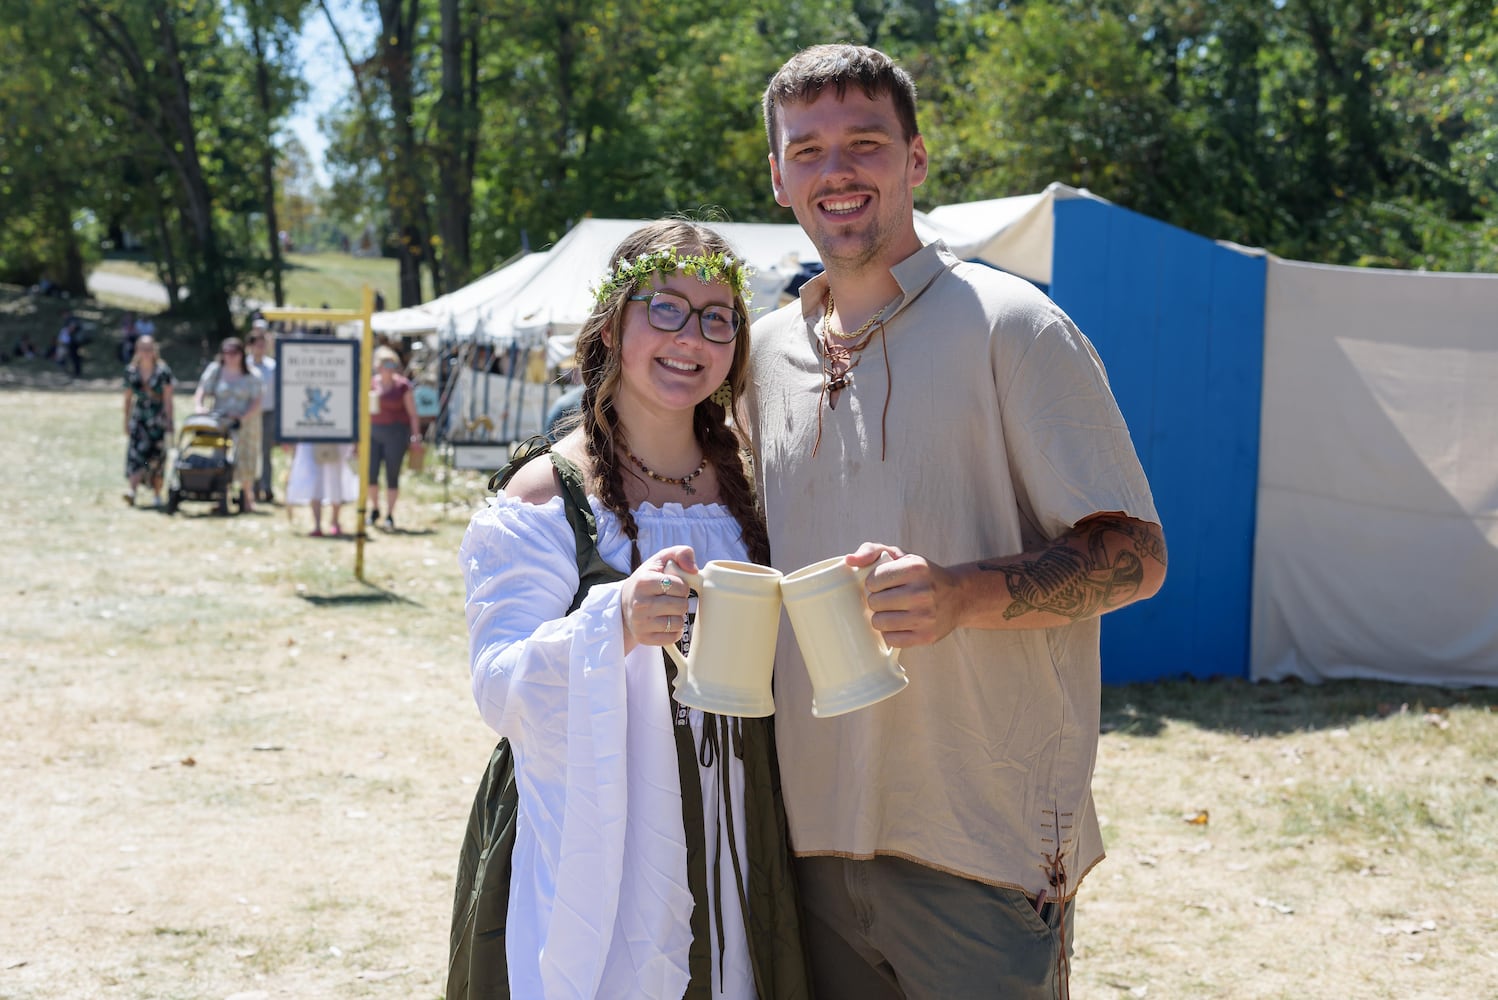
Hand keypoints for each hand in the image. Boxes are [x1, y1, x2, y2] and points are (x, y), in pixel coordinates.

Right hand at [620, 544, 695, 651]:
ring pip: (678, 623)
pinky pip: (672, 637)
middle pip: (681, 606)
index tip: (675, 586)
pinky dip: (674, 631)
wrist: (624, 603)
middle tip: (671, 599)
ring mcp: (641, 623)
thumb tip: (694, 570)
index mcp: (644, 582)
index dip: (683, 587)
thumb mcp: (660, 560)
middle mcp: (640, 603)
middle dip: (681, 601)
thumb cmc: (647, 579)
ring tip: (667, 610)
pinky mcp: (643, 637)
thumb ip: (681, 553)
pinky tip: (665, 623)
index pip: (680, 587)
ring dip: (678, 617)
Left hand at [847, 542, 962, 647]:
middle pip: (874, 603)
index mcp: (916, 568)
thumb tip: (850, 560)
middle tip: (890, 598)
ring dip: (882, 617)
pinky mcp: (926, 636)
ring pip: (879, 623)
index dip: (874, 582)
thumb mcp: (900, 555)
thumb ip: (873, 551)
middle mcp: (922, 593)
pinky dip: (891, 633)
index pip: (873, 580)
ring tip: (893, 611)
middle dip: (877, 600)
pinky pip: (891, 640)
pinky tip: (900, 624)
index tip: (884, 583)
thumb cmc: (922, 575)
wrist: (958, 596)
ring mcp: (925, 617)